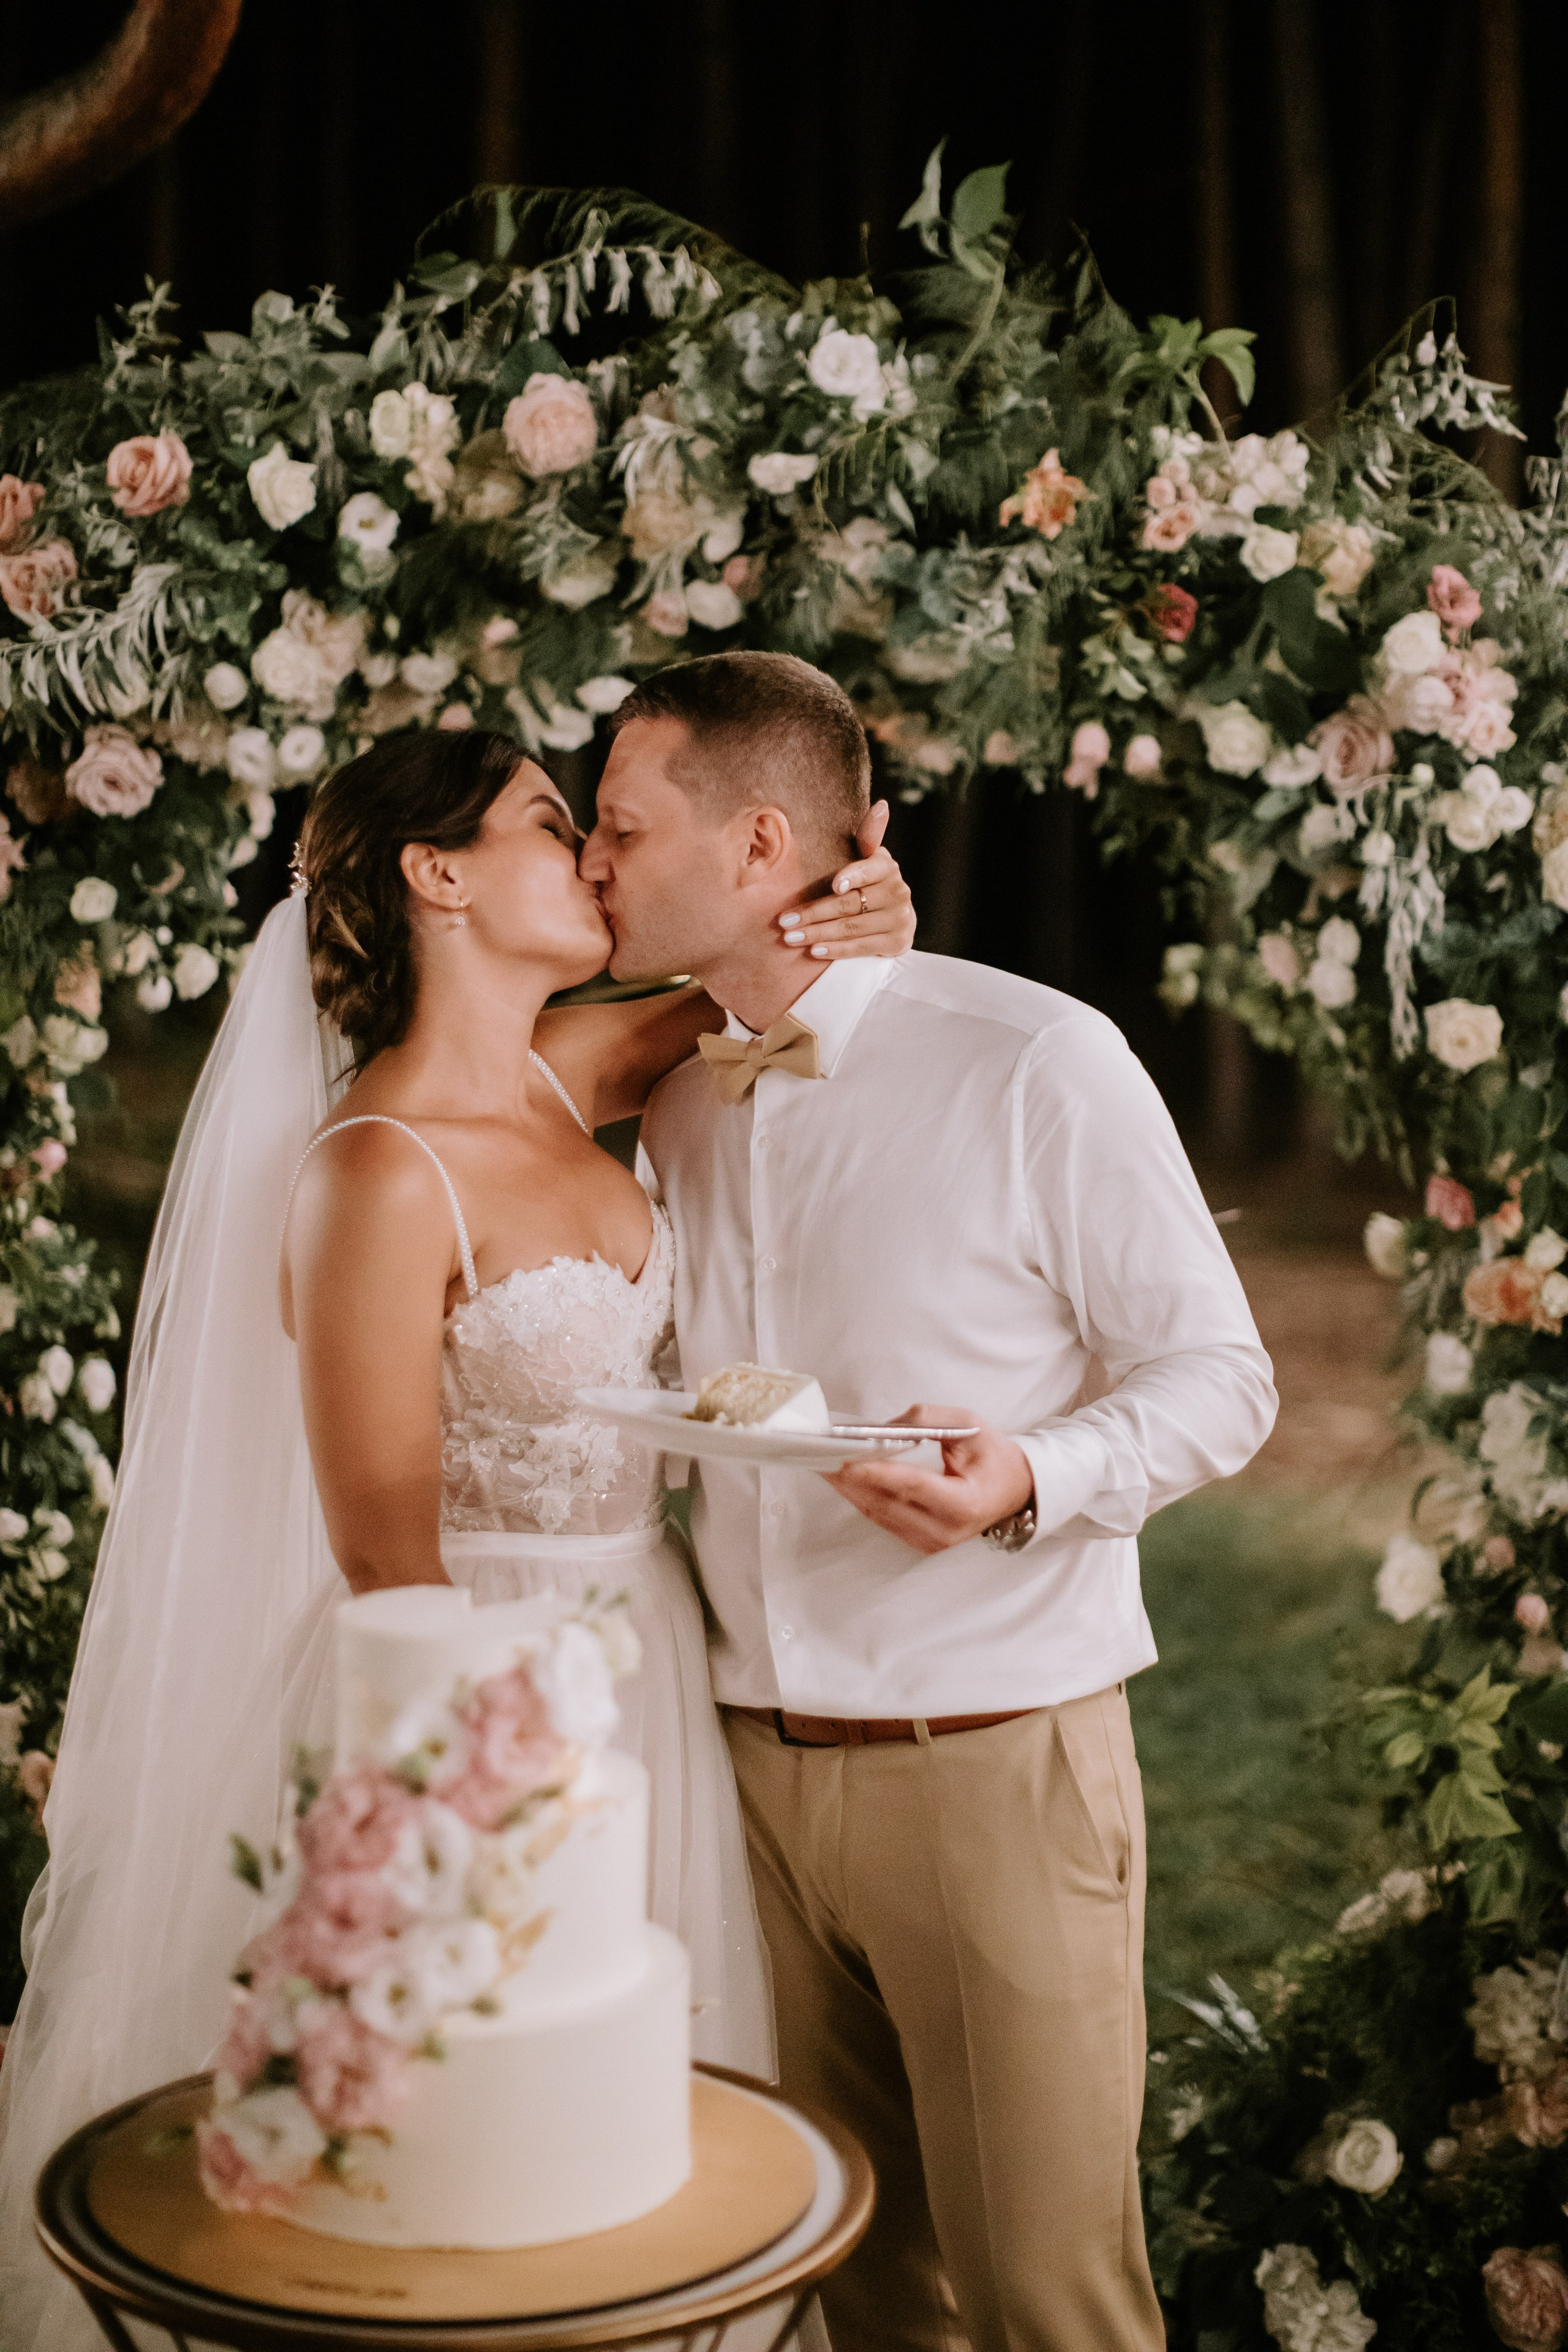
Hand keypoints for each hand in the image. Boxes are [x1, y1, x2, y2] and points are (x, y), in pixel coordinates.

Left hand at [778, 801, 915, 957]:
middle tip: (784, 920)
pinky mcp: (897, 943)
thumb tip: (882, 805)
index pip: (868, 870)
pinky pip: (861, 947)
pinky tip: (814, 951)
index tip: (834, 885)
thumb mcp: (869, 858)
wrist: (897, 917)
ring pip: (851, 928)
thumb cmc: (871, 883)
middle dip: (814, 913)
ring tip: (790, 937)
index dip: (853, 876)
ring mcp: (899, 919)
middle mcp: (898, 892)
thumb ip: (869, 836)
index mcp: (887, 867)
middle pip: (849, 904)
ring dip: (818, 934)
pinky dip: (836, 950)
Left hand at [824, 1405, 1034, 1554]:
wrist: (1015, 1490)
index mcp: (965, 1502)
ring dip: (847, 1488)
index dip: (877, 1472)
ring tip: (820, 1462)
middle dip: (849, 1478)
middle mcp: (946, 1530)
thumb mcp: (969, 1426)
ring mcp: (932, 1542)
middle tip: (817, 1454)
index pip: (913, 1485)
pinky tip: (842, 1478)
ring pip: (878, 1513)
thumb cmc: (993, 1455)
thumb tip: (881, 1427)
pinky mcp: (920, 1542)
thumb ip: (927, 1421)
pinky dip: (860, 1496)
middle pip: (887, 1502)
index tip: (844, 1460)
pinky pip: (882, 1519)